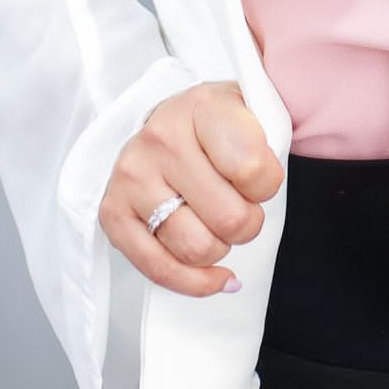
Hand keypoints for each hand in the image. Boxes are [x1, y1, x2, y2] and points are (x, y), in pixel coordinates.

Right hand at [98, 79, 283, 296]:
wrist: (172, 119)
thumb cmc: (219, 123)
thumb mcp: (254, 109)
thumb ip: (274, 135)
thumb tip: (275, 172)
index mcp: (203, 106)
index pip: (252, 169)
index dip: (268, 185)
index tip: (261, 179)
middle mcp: (161, 138)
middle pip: (229, 218)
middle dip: (248, 223)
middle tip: (244, 207)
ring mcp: (132, 176)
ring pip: (197, 248)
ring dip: (221, 248)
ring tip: (219, 226)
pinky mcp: (113, 212)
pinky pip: (158, 269)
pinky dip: (195, 282)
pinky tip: (216, 275)